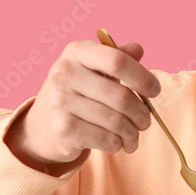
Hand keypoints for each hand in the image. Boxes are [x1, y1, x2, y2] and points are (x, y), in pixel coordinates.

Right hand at [4, 39, 160, 171]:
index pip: (117, 60)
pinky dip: (118, 144)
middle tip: (145, 122)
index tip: (154, 91)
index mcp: (76, 52)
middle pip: (121, 96)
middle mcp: (65, 73)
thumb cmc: (77, 93)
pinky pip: (106, 139)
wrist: (41, 126)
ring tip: (133, 135)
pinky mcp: (64, 129)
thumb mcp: (92, 69)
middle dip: (141, 113)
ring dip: (132, 133)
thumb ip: (116, 58)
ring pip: (116, 121)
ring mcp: (61, 101)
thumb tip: (138, 49)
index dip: (142, 77)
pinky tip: (117, 143)